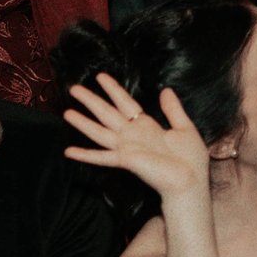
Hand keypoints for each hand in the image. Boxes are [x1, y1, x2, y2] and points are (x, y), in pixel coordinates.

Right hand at [61, 73, 212, 204]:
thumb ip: (173, 109)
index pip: (125, 103)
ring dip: (83, 122)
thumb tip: (166, 89)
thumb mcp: (184, 127)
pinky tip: (68, 151)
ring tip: (66, 112)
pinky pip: (101, 157)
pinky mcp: (125, 160)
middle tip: (73, 88)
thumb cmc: (190, 159)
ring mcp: (127, 148)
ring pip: (99, 131)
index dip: (113, 89)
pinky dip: (84, 154)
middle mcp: (132, 135)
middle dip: (91, 100)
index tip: (101, 76)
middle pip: (107, 113)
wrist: (190, 181)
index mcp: (146, 126)